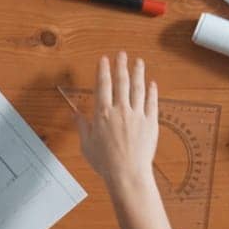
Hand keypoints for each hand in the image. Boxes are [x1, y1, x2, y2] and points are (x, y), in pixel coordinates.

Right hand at [75, 52, 158, 190]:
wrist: (127, 173)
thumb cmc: (105, 162)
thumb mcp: (86, 144)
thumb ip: (82, 126)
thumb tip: (76, 115)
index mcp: (103, 114)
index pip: (103, 86)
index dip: (103, 71)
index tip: (104, 60)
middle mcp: (120, 110)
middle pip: (121, 82)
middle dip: (121, 66)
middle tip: (122, 55)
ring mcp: (137, 115)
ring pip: (138, 88)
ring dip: (138, 73)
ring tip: (138, 62)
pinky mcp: (150, 122)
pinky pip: (151, 103)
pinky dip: (152, 91)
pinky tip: (151, 83)